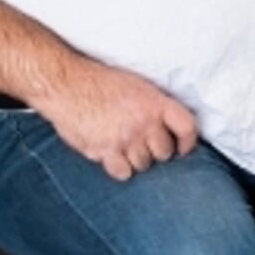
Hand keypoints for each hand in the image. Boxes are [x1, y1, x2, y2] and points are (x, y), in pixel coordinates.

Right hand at [33, 59, 199, 180]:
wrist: (66, 85)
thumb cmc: (98, 82)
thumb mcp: (134, 85)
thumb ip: (153, 106)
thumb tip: (167, 128)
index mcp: (153, 102)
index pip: (186, 126)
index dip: (188, 141)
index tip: (183, 148)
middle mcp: (143, 122)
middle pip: (164, 152)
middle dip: (155, 150)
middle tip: (142, 141)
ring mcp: (124, 139)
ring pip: (144, 165)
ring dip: (136, 159)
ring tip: (122, 144)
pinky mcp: (105, 151)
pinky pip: (123, 173)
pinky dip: (118, 167)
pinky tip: (111, 154)